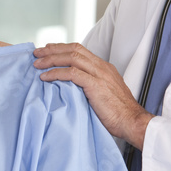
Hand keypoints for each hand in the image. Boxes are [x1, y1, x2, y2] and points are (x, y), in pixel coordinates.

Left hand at [33, 42, 151, 149]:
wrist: (132, 122)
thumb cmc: (119, 114)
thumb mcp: (104, 94)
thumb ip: (90, 86)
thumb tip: (72, 87)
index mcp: (104, 67)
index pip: (80, 50)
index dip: (62, 48)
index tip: (48, 51)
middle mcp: (101, 67)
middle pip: (73, 49)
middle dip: (53, 50)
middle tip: (37, 53)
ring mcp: (99, 74)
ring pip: (71, 58)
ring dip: (51, 59)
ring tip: (37, 64)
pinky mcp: (95, 85)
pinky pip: (71, 73)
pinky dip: (56, 73)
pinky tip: (45, 77)